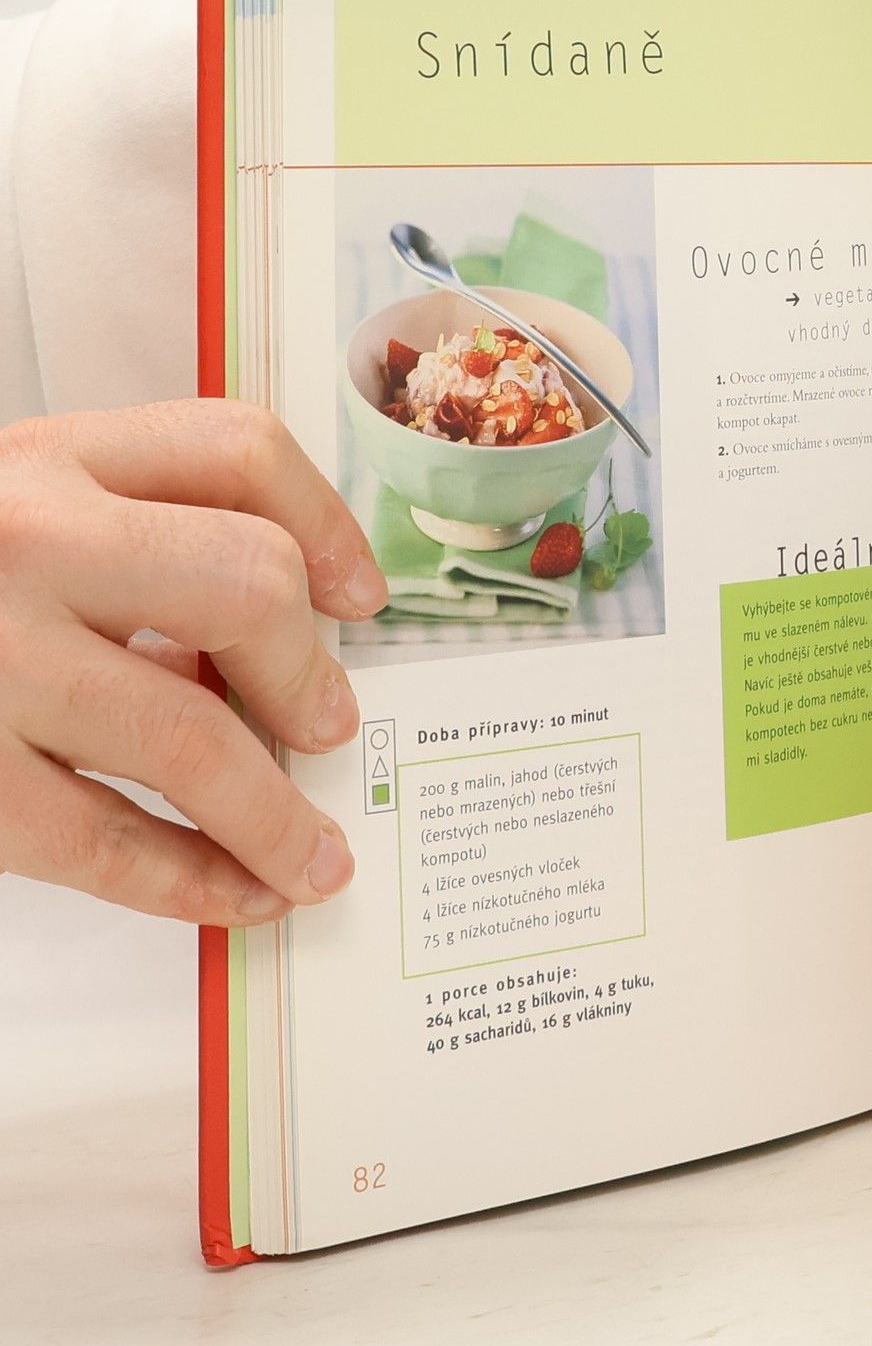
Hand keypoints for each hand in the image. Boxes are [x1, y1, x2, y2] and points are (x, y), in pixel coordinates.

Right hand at [0, 401, 387, 924]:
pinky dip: (191, 882)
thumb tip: (291, 631)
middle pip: (247, 583)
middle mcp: (23, 542)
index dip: (330, 524)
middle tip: (326, 727)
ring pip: (191, 736)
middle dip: (306, 672)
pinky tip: (238, 896)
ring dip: (276, 816)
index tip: (363, 597)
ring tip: (316, 857)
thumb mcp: (20, 505)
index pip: (237, 449)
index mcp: (51, 460)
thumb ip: (135, 535)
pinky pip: (100, 842)